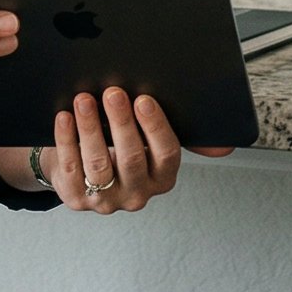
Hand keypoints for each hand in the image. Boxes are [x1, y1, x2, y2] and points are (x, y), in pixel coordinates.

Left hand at [30, 87, 232, 212]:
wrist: (82, 168)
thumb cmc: (122, 144)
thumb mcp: (153, 142)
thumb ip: (185, 138)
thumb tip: (226, 147)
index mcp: (163, 177)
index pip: (166, 153)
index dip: (155, 126)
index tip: (144, 100)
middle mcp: (138, 193)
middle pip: (131, 157)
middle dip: (121, 122)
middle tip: (113, 92)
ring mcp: (106, 199)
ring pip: (98, 164)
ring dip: (91, 128)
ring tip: (84, 99)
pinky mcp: (76, 198)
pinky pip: (70, 167)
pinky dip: (67, 139)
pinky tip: (65, 117)